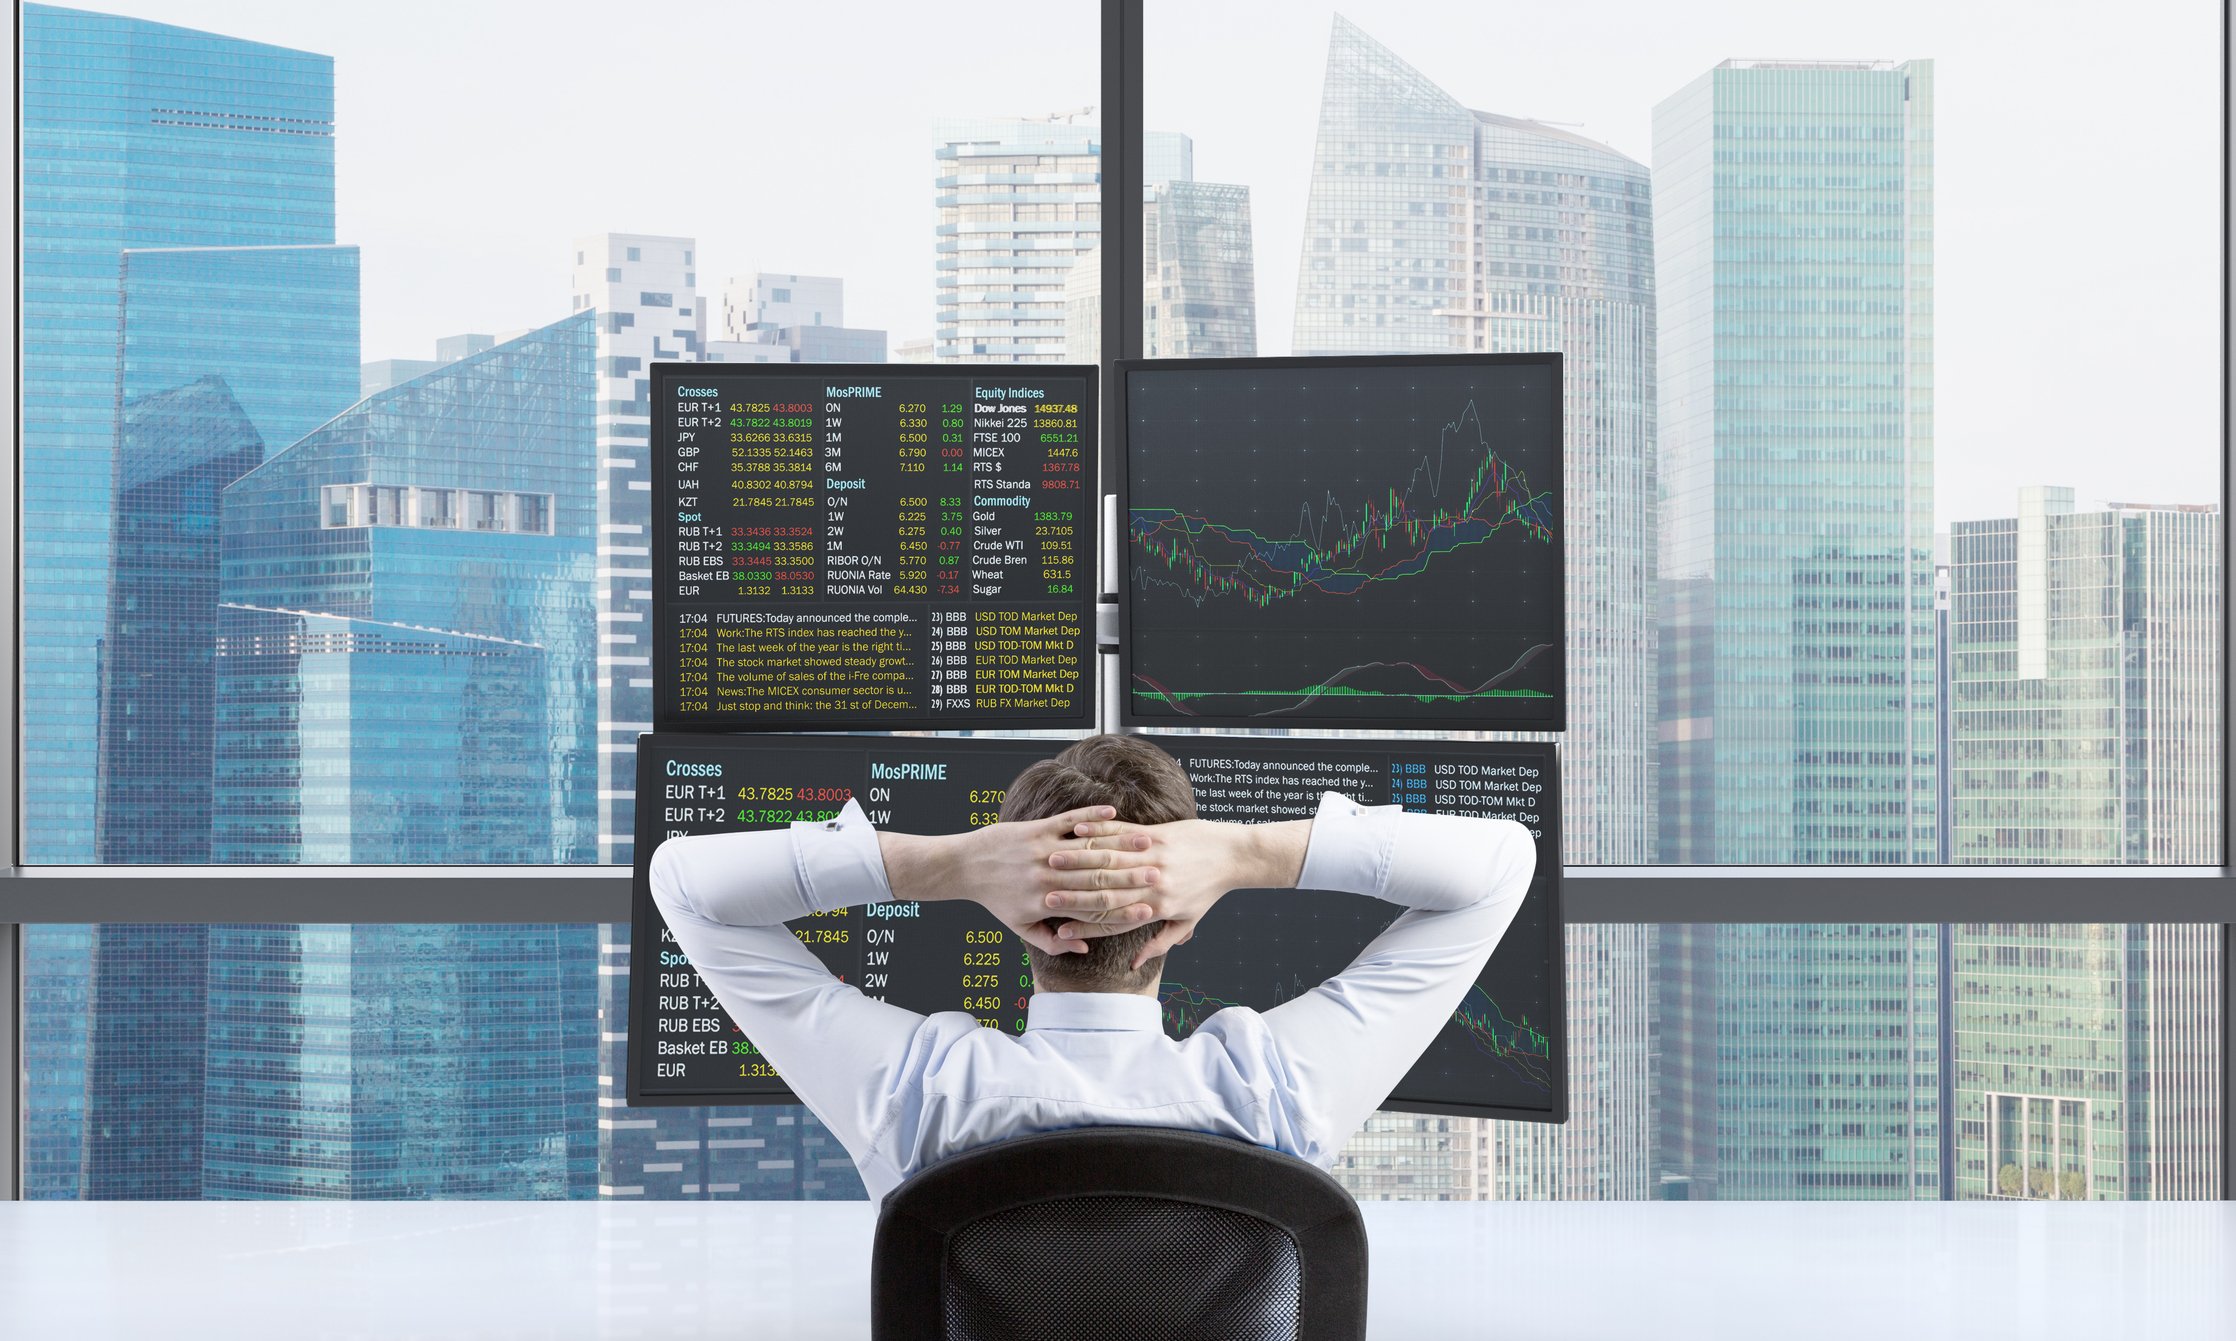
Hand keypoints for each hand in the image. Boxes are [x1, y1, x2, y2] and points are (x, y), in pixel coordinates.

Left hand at [879, 806, 1160, 955]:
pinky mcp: (1036, 828)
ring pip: (1088, 848)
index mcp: (1046, 904)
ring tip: (1147, 842)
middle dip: (1131, 875)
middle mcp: (1047, 877)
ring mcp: (1042, 850)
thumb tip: (1083, 946)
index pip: (1092, 907)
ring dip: (1119, 843)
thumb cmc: (996, 900)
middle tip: (1161, 873)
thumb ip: (1052, 941)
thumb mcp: (1020, 927)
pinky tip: (1113, 811)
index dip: (1122, 907)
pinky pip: (1070, 821)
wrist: (965, 866)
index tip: (1150, 906)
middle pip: (1097, 877)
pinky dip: (1092, 816)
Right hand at [1042, 818, 1262, 968]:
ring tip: (1051, 862)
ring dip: (1078, 861)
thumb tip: (1134, 963)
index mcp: (1157, 908)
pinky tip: (1076, 830)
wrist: (1232, 855)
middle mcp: (1152, 885)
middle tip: (1045, 897)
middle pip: (1105, 892)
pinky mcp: (1157, 835)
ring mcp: (1153, 858)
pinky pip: (1121, 833)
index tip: (1060, 930)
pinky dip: (1098, 831)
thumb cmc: (1207, 891)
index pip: (1114, 921)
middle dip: (1073, 896)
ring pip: (1109, 861)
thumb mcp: (1186, 921)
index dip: (1086, 926)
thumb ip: (1159, 942)